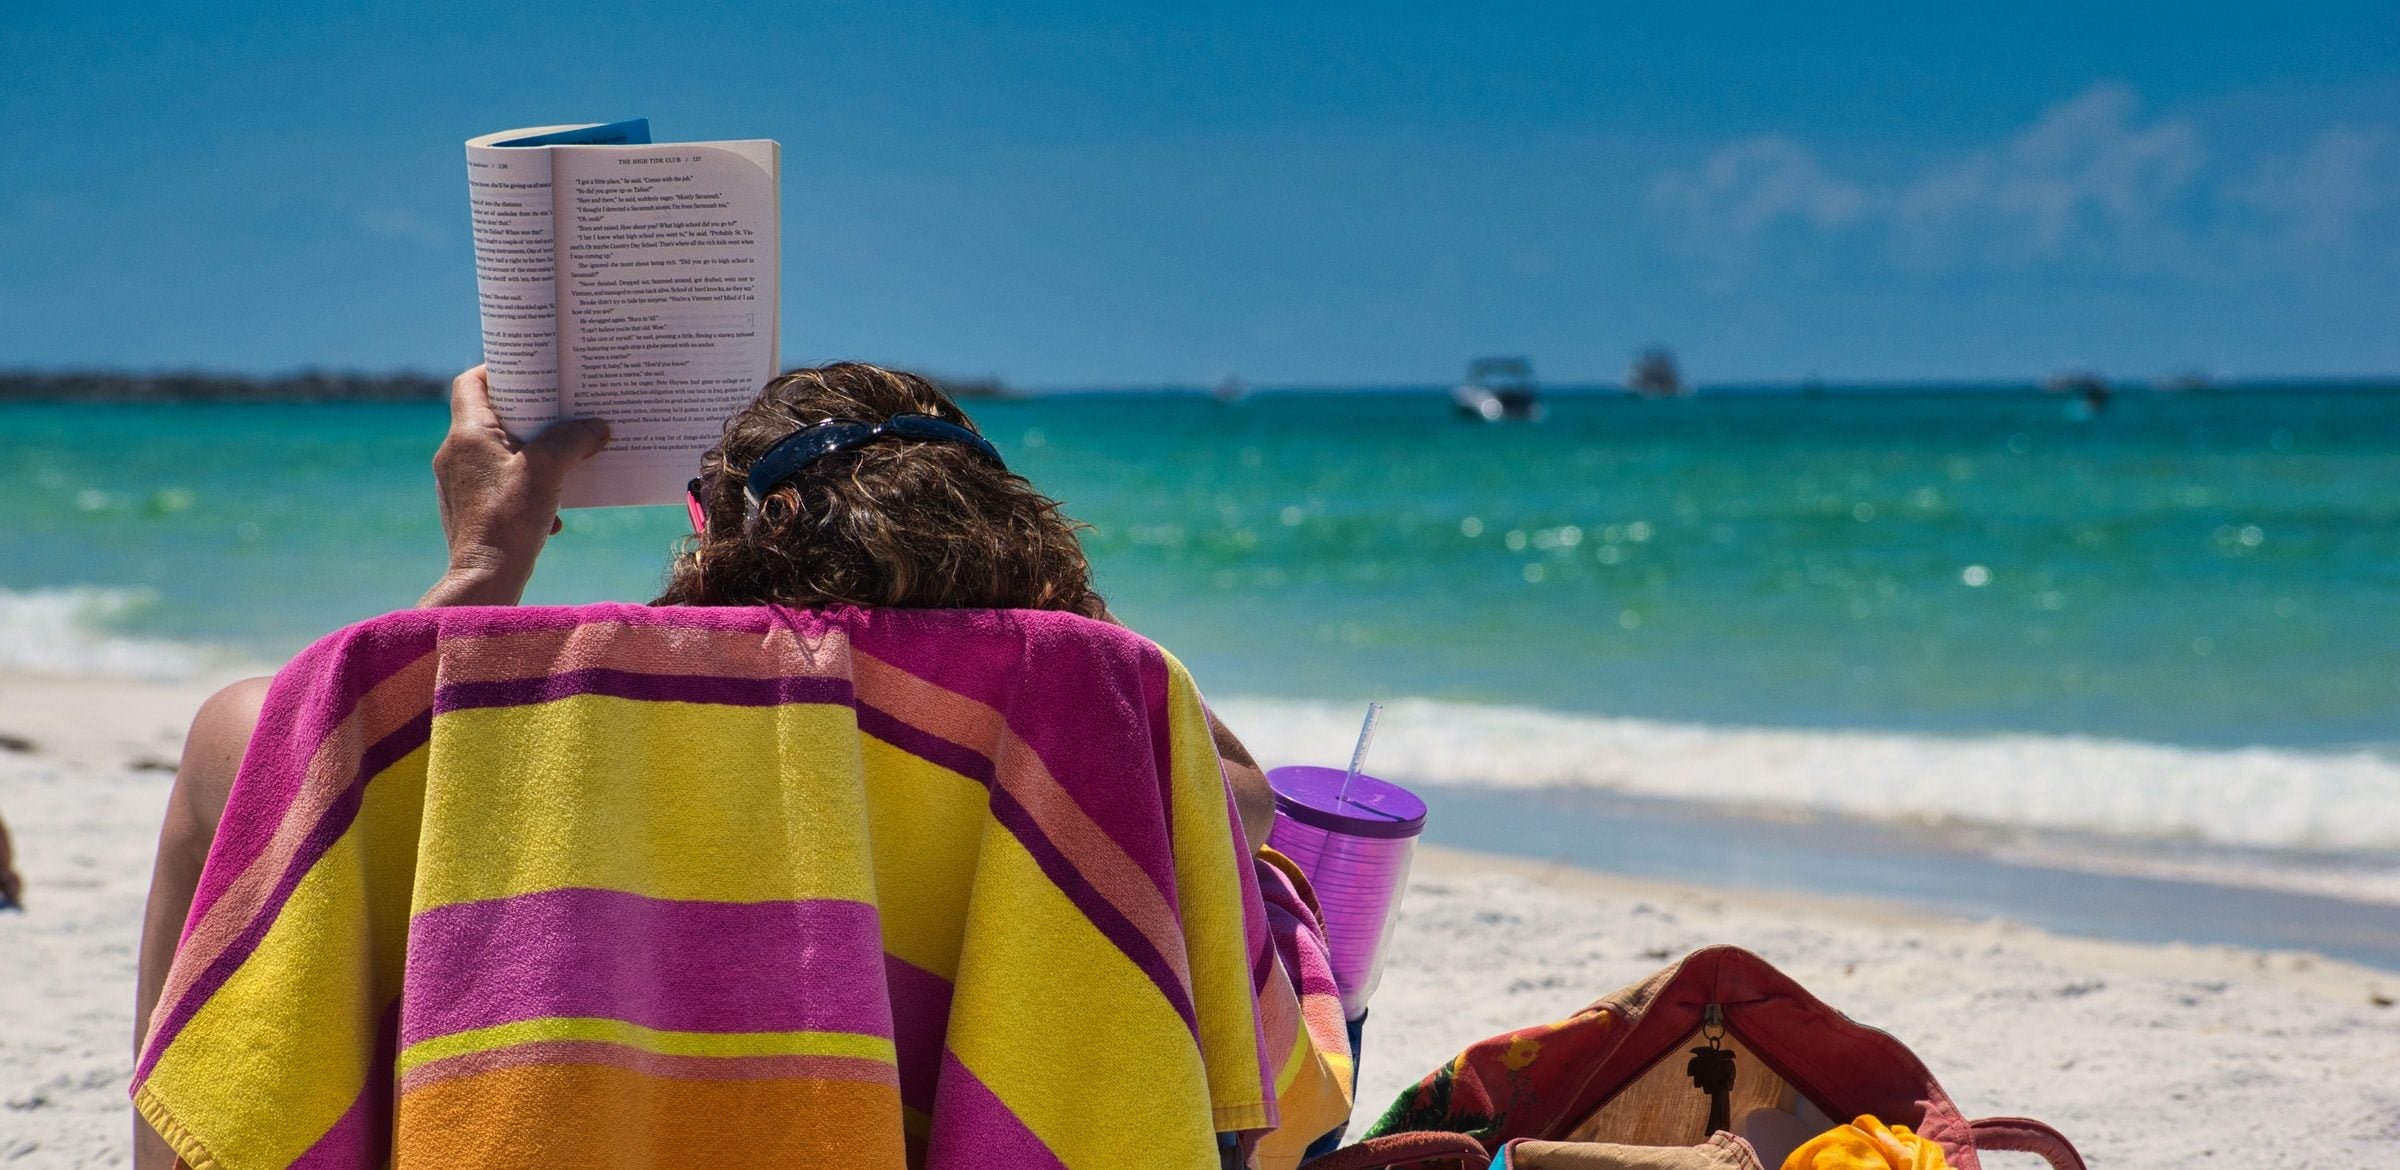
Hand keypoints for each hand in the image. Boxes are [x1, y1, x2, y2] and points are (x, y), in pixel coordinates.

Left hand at [418, 365, 608, 607]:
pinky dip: (525, 487)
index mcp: (467, 433)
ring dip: (532, 454)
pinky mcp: (469, 508)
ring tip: (563, 462)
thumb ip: (574, 440)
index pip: (472, 382)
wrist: (485, 578)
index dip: (500, 370)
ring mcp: (459, 483)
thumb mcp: (549, 470)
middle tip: (561, 413)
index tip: (532, 372)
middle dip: (530, 416)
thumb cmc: (510, 520)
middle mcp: (455, 454)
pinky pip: (498, 483)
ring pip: (498, 452)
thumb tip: (597, 427)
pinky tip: (551, 508)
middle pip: (491, 416)